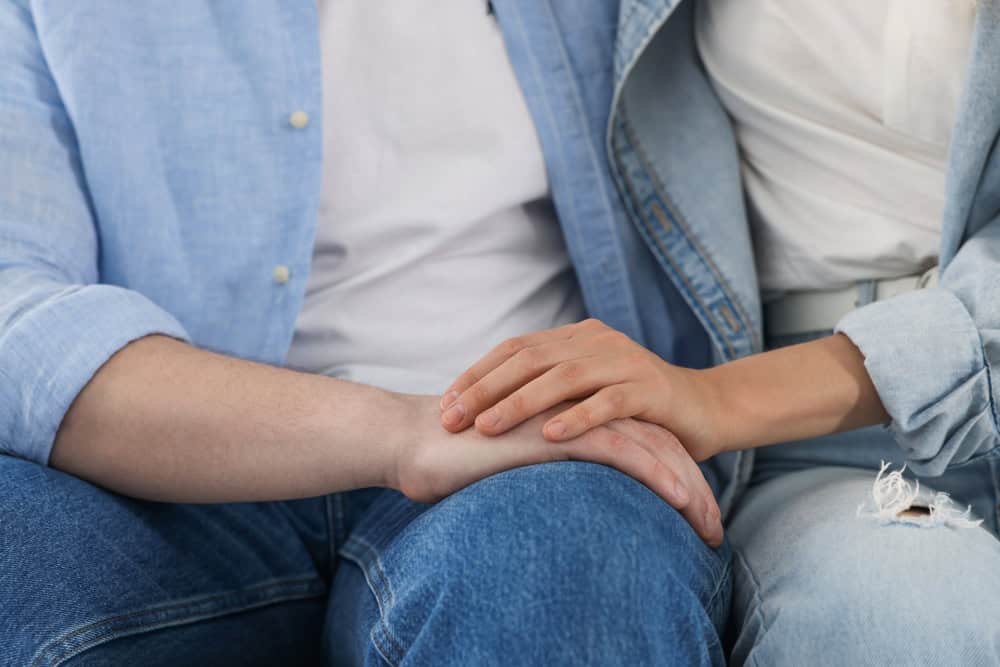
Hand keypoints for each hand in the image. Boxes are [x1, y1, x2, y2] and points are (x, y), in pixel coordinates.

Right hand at [394, 394, 723, 545]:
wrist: (417, 441)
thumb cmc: (455, 458)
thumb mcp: (513, 464)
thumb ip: (540, 470)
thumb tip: (556, 503)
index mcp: (573, 416)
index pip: (638, 441)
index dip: (669, 476)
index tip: (692, 517)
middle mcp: (579, 410)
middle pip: (655, 442)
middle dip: (691, 486)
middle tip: (714, 529)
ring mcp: (569, 415)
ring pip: (647, 446)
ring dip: (685, 487)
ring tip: (711, 526)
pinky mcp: (557, 430)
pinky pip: (619, 450)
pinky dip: (654, 475)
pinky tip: (680, 500)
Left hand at [438, 319, 722, 461]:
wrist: (706, 409)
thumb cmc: (634, 409)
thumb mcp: (585, 392)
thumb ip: (546, 391)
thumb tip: (484, 411)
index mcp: (575, 337)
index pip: (514, 349)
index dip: (477, 374)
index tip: (444, 404)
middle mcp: (596, 341)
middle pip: (530, 359)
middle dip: (486, 389)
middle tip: (451, 418)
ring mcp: (625, 362)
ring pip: (563, 378)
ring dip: (520, 403)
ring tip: (487, 427)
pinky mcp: (651, 390)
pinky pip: (609, 403)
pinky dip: (578, 418)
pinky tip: (551, 436)